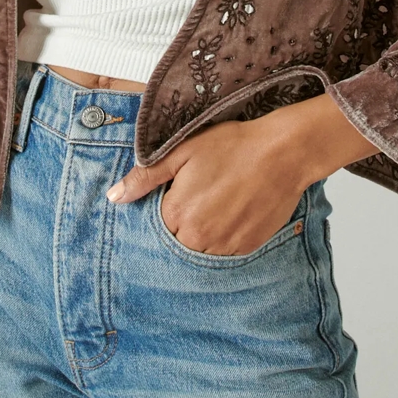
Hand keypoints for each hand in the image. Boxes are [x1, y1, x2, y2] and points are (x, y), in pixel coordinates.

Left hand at [106, 90, 379, 255]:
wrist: (283, 152)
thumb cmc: (234, 146)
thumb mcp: (183, 151)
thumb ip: (145, 177)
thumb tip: (114, 198)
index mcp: (177, 215)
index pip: (155, 226)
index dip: (165, 207)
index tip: (178, 192)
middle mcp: (198, 239)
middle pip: (177, 241)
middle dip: (183, 222)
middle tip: (203, 194)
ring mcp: (224, 248)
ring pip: (201, 249)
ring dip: (203, 232)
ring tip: (220, 200)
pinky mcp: (247, 249)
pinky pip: (225, 251)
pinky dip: (225, 236)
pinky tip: (235, 210)